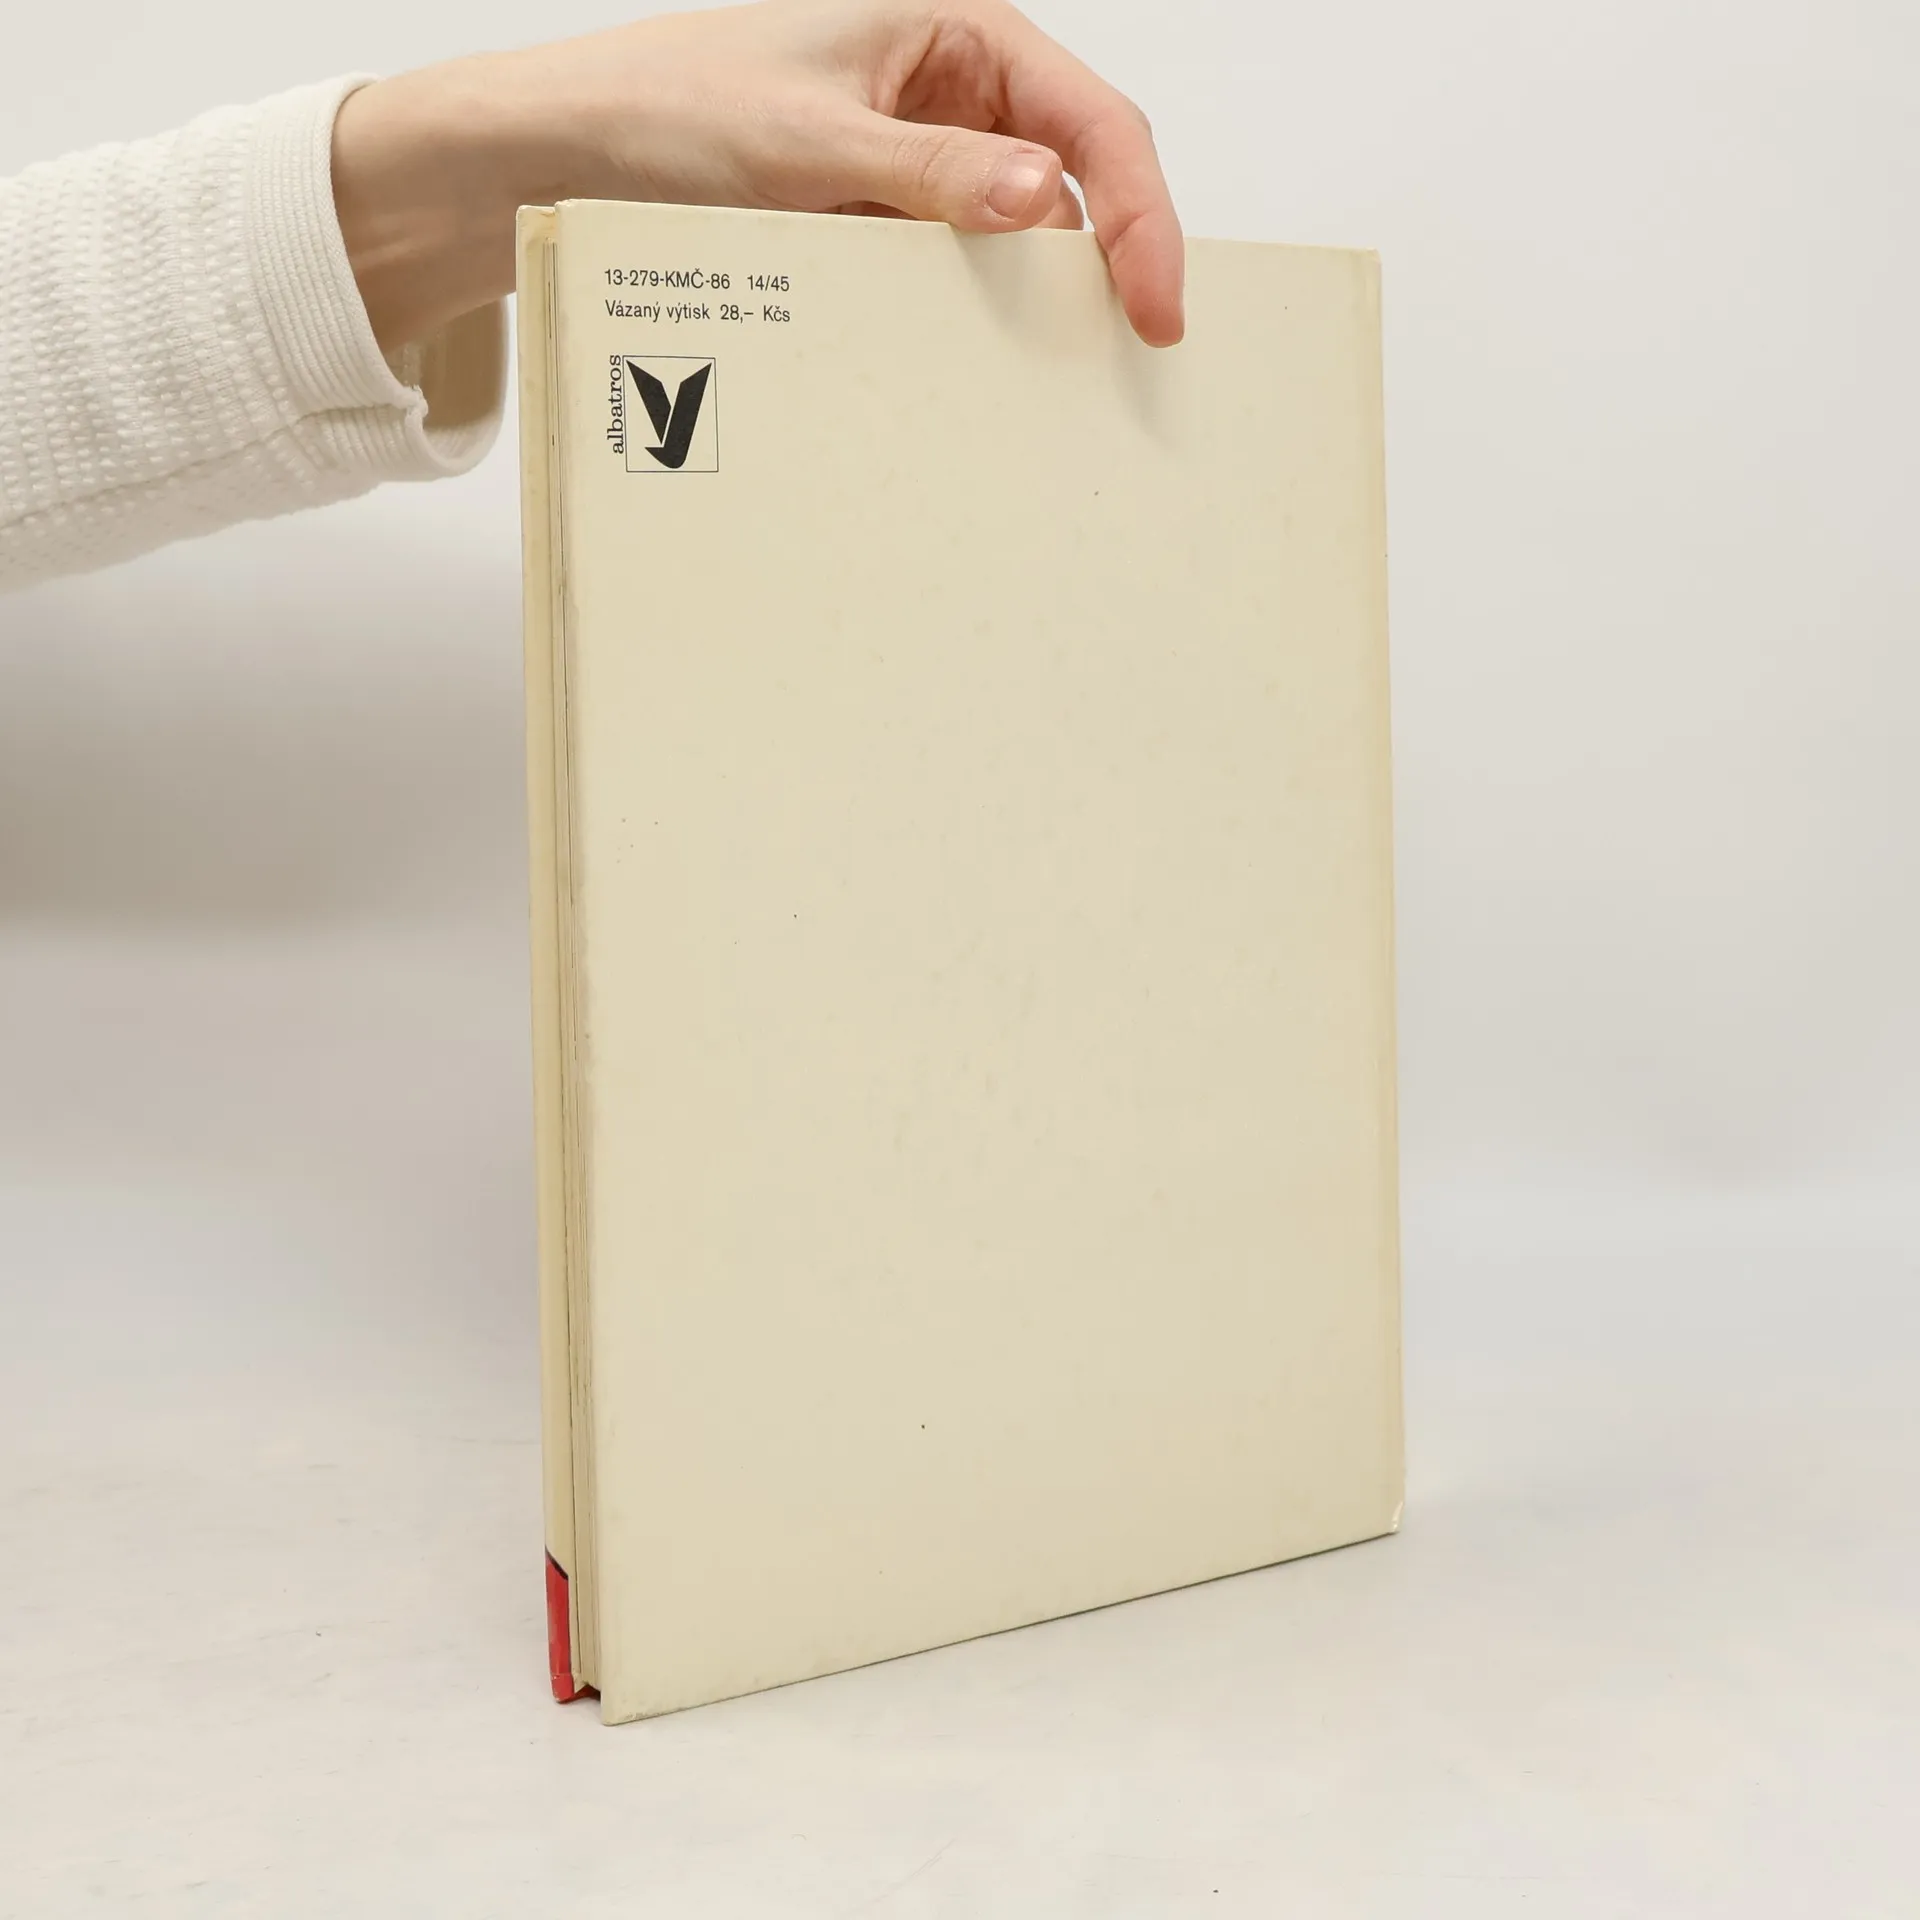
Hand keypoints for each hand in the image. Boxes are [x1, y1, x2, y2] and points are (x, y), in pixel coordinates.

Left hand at [331, 0, 1183, 354]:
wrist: (575, 154)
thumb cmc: (673, 106)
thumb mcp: (809, 140)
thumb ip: (930, 169)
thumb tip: (1043, 198)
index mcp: (957, 35)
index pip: (1092, 123)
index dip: (1141, 214)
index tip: (1156, 304)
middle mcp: (953, 97)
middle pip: (1078, 181)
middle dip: (1107, 265)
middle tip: (1126, 357)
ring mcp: (922, 166)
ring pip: (1019, 241)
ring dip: (1036, 304)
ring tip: (1052, 378)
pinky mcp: (886, 225)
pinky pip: (956, 277)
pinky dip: (973, 321)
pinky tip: (975, 368)